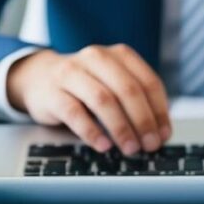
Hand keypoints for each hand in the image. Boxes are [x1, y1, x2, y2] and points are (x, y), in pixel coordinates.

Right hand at [6, 45, 170, 154]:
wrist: (39, 77)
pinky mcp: (52, 92)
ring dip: (120, 127)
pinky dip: (92, 132)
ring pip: (102, 100)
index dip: (159, 111)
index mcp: (119, 55)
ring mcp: (72, 73)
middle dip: (142, 121)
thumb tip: (160, 134)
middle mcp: (96, 58)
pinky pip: (74, 113)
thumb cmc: (85, 85)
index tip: (164, 134)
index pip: (148, 82)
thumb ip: (136, 103)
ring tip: (130, 148)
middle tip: (150, 145)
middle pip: (127, 89)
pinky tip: (103, 145)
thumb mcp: (113, 84)